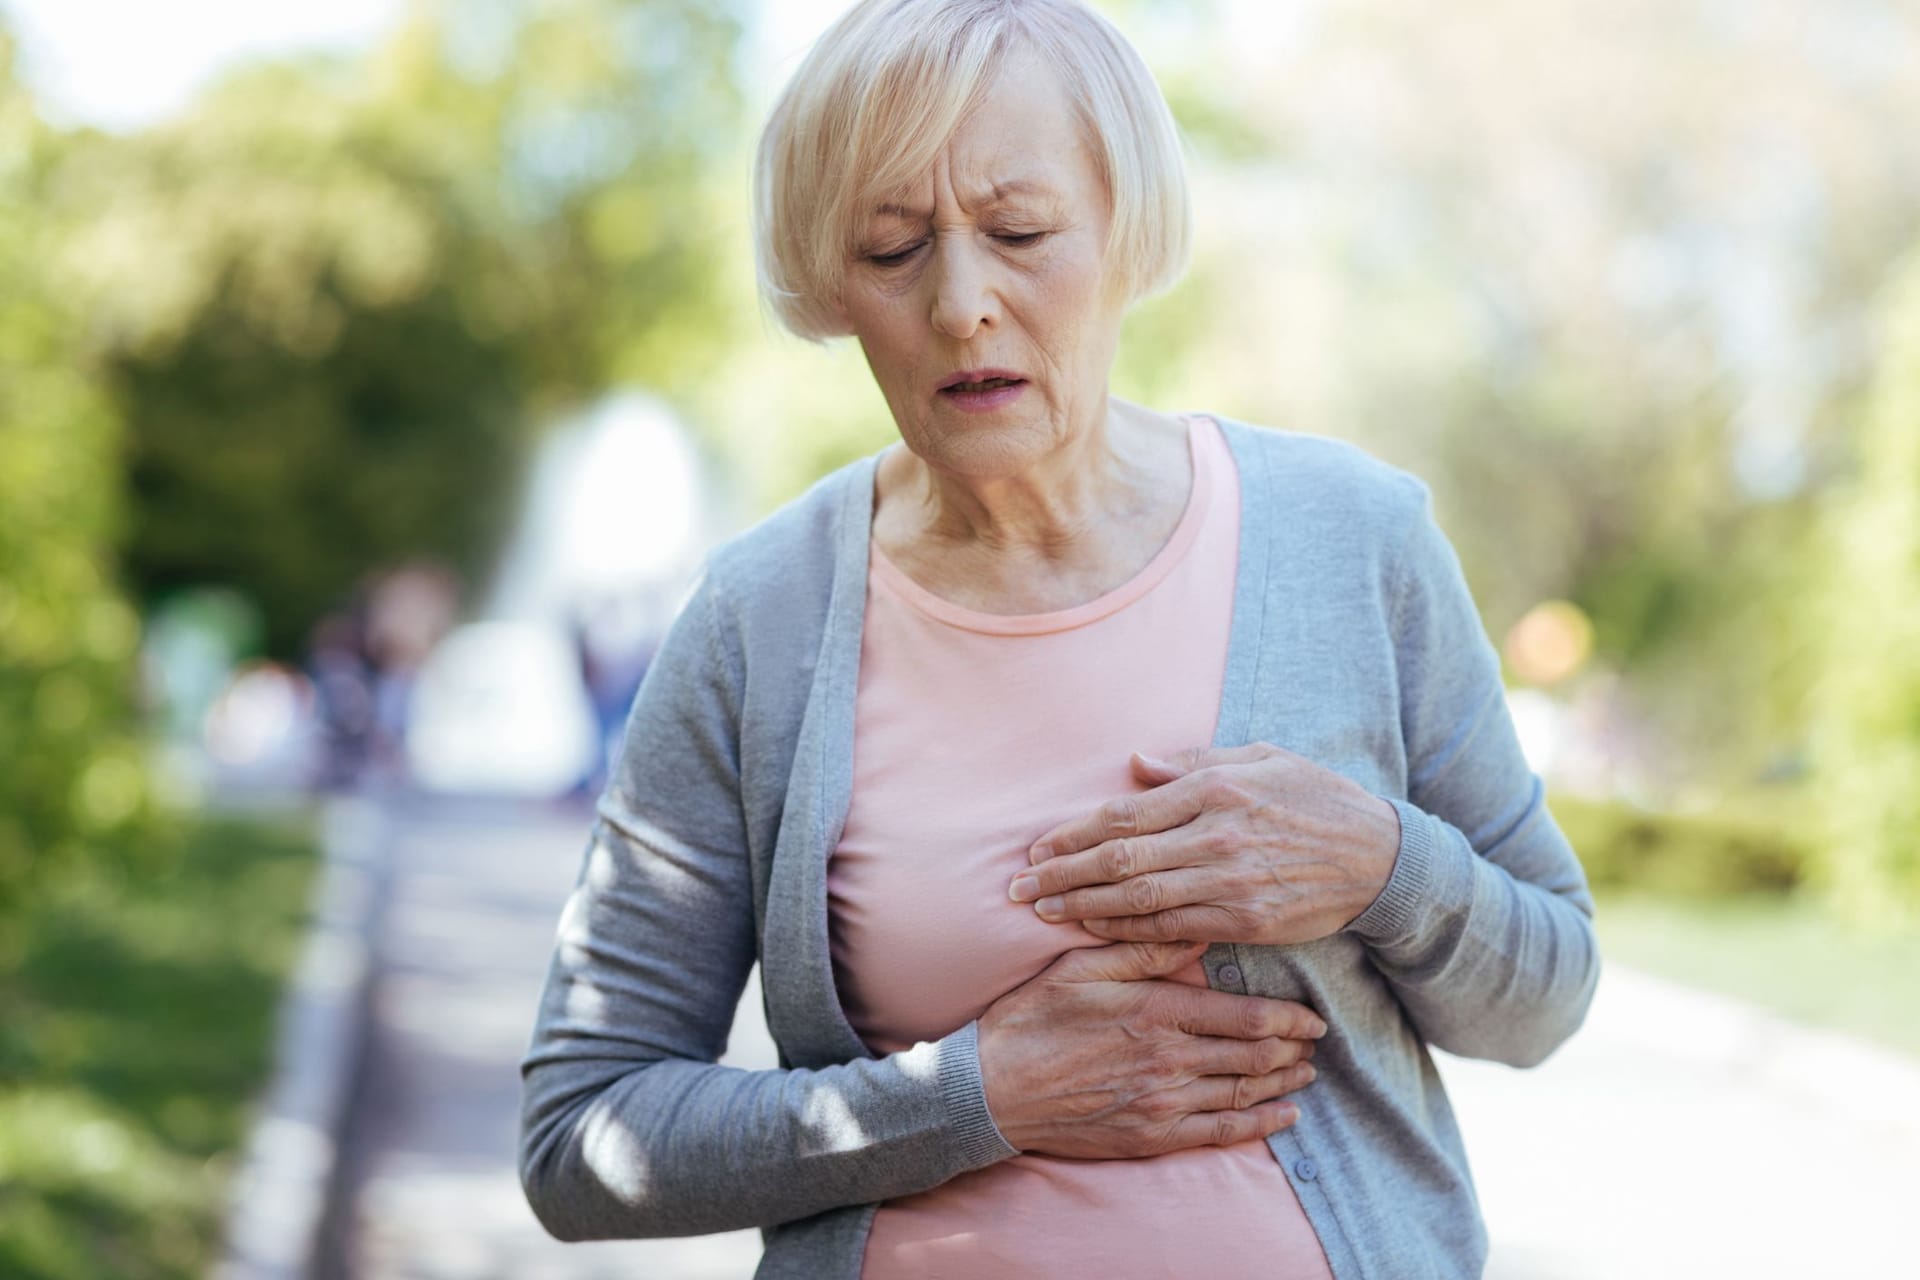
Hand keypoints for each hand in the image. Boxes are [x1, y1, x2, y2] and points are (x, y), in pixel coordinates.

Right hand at [976, 939, 1324, 1157]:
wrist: (993, 1089)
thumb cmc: (1033, 1019)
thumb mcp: (1082, 967)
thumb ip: (1144, 948)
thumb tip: (1197, 928)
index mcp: (1157, 1011)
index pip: (1246, 1016)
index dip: (1289, 1018)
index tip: (1312, 1015)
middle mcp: (1170, 1060)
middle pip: (1256, 1056)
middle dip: (1294, 1049)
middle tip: (1315, 1041)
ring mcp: (1163, 1103)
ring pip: (1245, 1093)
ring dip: (1284, 1082)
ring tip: (1305, 1072)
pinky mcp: (1152, 1136)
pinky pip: (1222, 1133)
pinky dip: (1261, 1125)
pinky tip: (1283, 1116)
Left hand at [1008, 743, 1401, 945]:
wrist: (1378, 857)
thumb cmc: (1315, 799)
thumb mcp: (1261, 759)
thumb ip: (1194, 762)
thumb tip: (1135, 762)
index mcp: (1215, 789)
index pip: (1125, 814)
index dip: (1074, 833)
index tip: (1038, 847)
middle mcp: (1216, 835)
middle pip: (1120, 859)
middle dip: (1062, 874)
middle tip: (1019, 888)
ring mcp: (1230, 881)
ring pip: (1139, 900)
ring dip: (1085, 908)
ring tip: (1045, 913)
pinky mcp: (1245, 920)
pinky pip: (1173, 930)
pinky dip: (1130, 933)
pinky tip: (1097, 933)